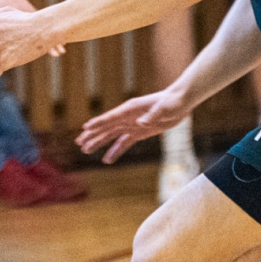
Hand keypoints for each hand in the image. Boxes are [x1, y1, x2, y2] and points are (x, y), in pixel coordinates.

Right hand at [78, 87, 195, 164]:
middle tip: (79, 143)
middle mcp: (128, 117)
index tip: (85, 128)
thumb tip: (141, 123)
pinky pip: (124, 143)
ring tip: (86, 150)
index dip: (98, 123)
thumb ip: (152, 115)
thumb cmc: (172, 102)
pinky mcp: (140, 132)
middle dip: (93, 135)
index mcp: (130, 109)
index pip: (111, 117)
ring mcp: (132, 125)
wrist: (180, 102)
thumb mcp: (164, 108)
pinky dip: (115, 151)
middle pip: (106, 127)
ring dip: (99, 143)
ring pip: (111, 136)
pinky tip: (107, 159)